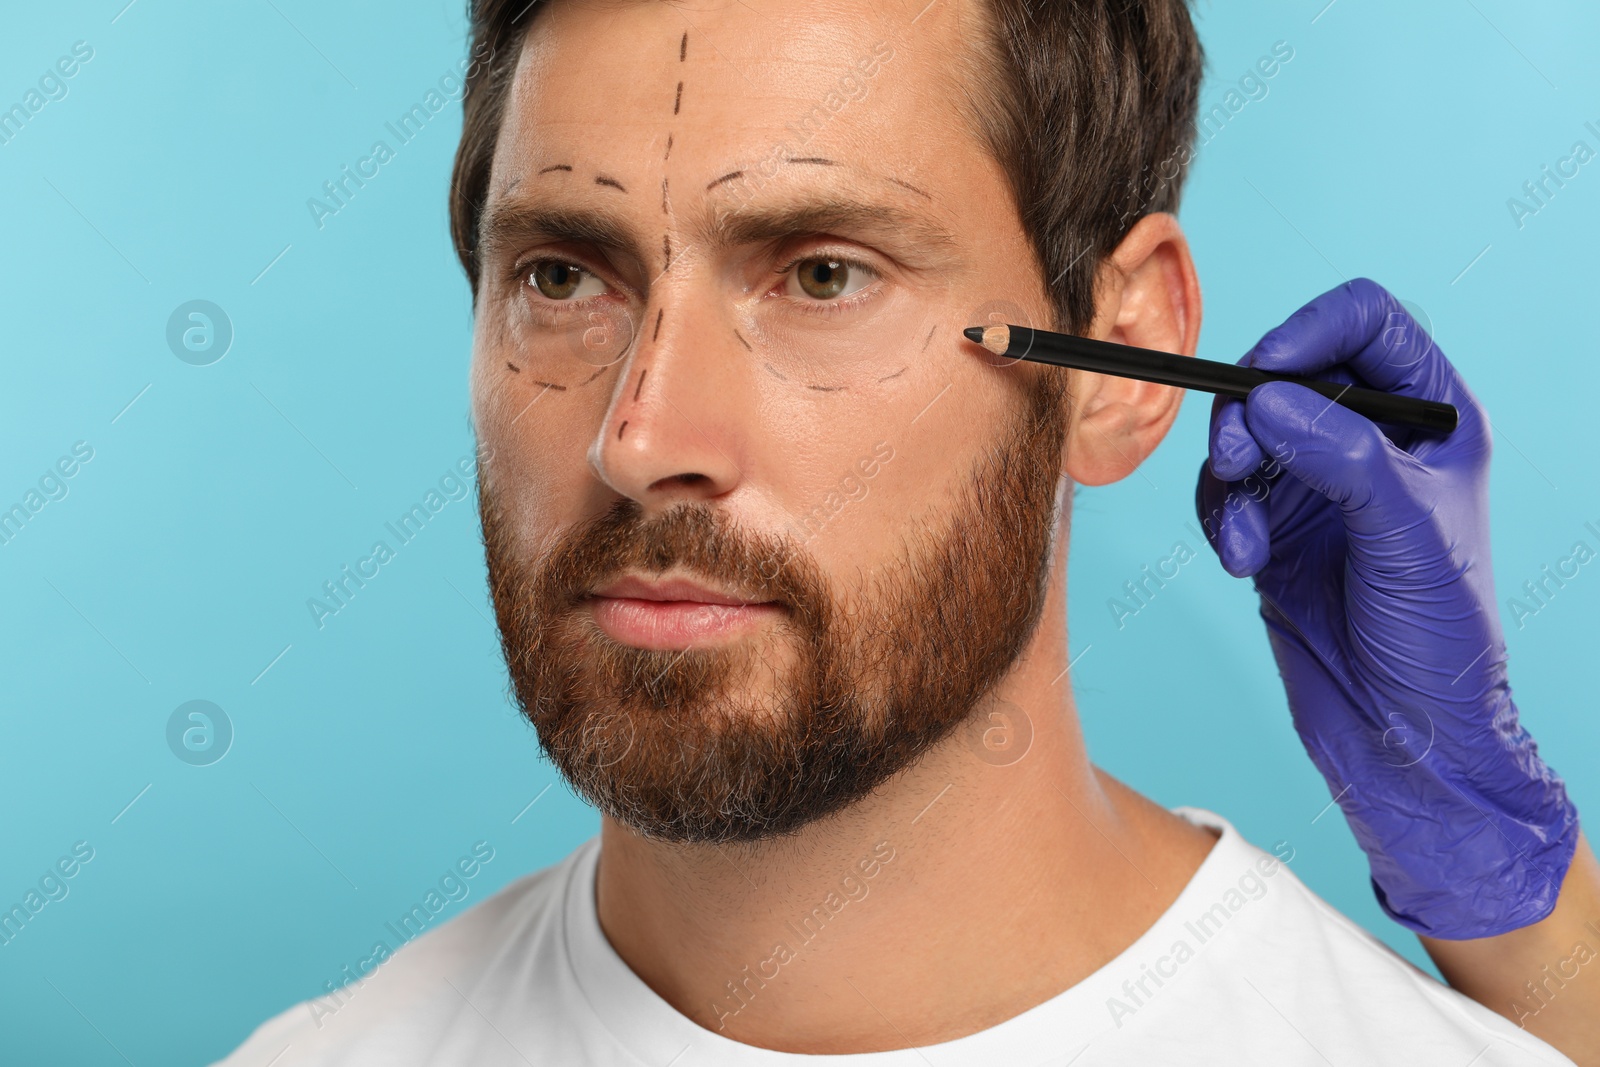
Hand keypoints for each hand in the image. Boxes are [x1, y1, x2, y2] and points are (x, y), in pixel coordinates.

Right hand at [1193, 277, 1579, 938]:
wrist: (1403, 734)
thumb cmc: (1442, 641)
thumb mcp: (1407, 537)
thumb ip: (1343, 457)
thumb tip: (1270, 400)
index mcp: (1432, 419)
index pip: (1367, 323)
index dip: (1310, 331)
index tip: (1266, 375)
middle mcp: (1372, 440)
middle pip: (1287, 373)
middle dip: (1250, 415)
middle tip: (1239, 460)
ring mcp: (1320, 483)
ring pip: (1244, 432)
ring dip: (1230, 477)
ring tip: (1245, 536)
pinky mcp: (1276, 527)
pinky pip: (1224, 492)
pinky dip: (1221, 519)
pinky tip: (1242, 561)